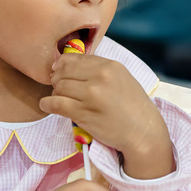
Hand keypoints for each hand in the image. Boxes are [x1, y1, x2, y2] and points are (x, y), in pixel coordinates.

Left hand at [41, 53, 174, 179]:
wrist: (143, 132)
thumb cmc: (133, 107)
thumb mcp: (122, 79)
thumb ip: (99, 70)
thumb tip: (68, 64)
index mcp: (110, 66)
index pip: (76, 59)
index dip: (63, 64)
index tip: (58, 71)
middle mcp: (100, 77)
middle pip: (64, 71)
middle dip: (57, 79)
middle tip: (59, 87)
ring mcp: (91, 95)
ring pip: (59, 87)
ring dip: (55, 93)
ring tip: (60, 99)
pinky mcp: (84, 113)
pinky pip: (56, 104)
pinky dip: (47, 104)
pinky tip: (47, 105)